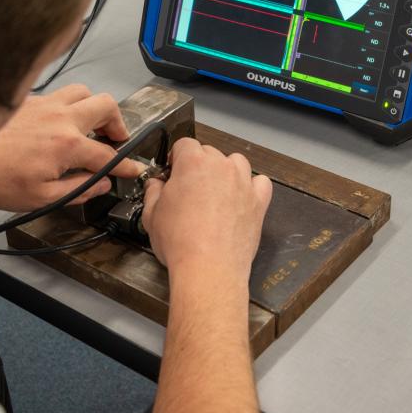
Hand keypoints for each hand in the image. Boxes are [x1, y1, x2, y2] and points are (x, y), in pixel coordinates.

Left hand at [0, 84, 144, 210]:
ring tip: (91, 123)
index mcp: (67, 145)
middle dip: (118, 122)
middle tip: (116, 138)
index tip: (131, 168)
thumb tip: (97, 185)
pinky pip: (58, 93)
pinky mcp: (28, 99)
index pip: (108, 155)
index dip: (124, 165)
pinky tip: (59, 120)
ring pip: (83, 91)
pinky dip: (67, 104)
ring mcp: (44, 104)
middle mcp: (60, 118)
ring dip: (93, 106)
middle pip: (106, 106)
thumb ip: (77, 190)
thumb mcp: (40, 198)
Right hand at [142, 138, 271, 281]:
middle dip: (198, 166)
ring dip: (225, 171)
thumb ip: (153, 192)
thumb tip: (155, 185)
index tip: (172, 171)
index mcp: (192, 163)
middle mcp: (220, 167)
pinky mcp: (257, 202)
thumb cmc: (180, 242)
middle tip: (189, 189)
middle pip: (209, 152)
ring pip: (235, 163)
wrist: (208, 268)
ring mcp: (242, 183)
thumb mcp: (152, 215)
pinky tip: (240, 198)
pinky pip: (260, 183)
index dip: (176, 158)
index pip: (184, 144)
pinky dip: (251, 187)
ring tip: (215, 192)